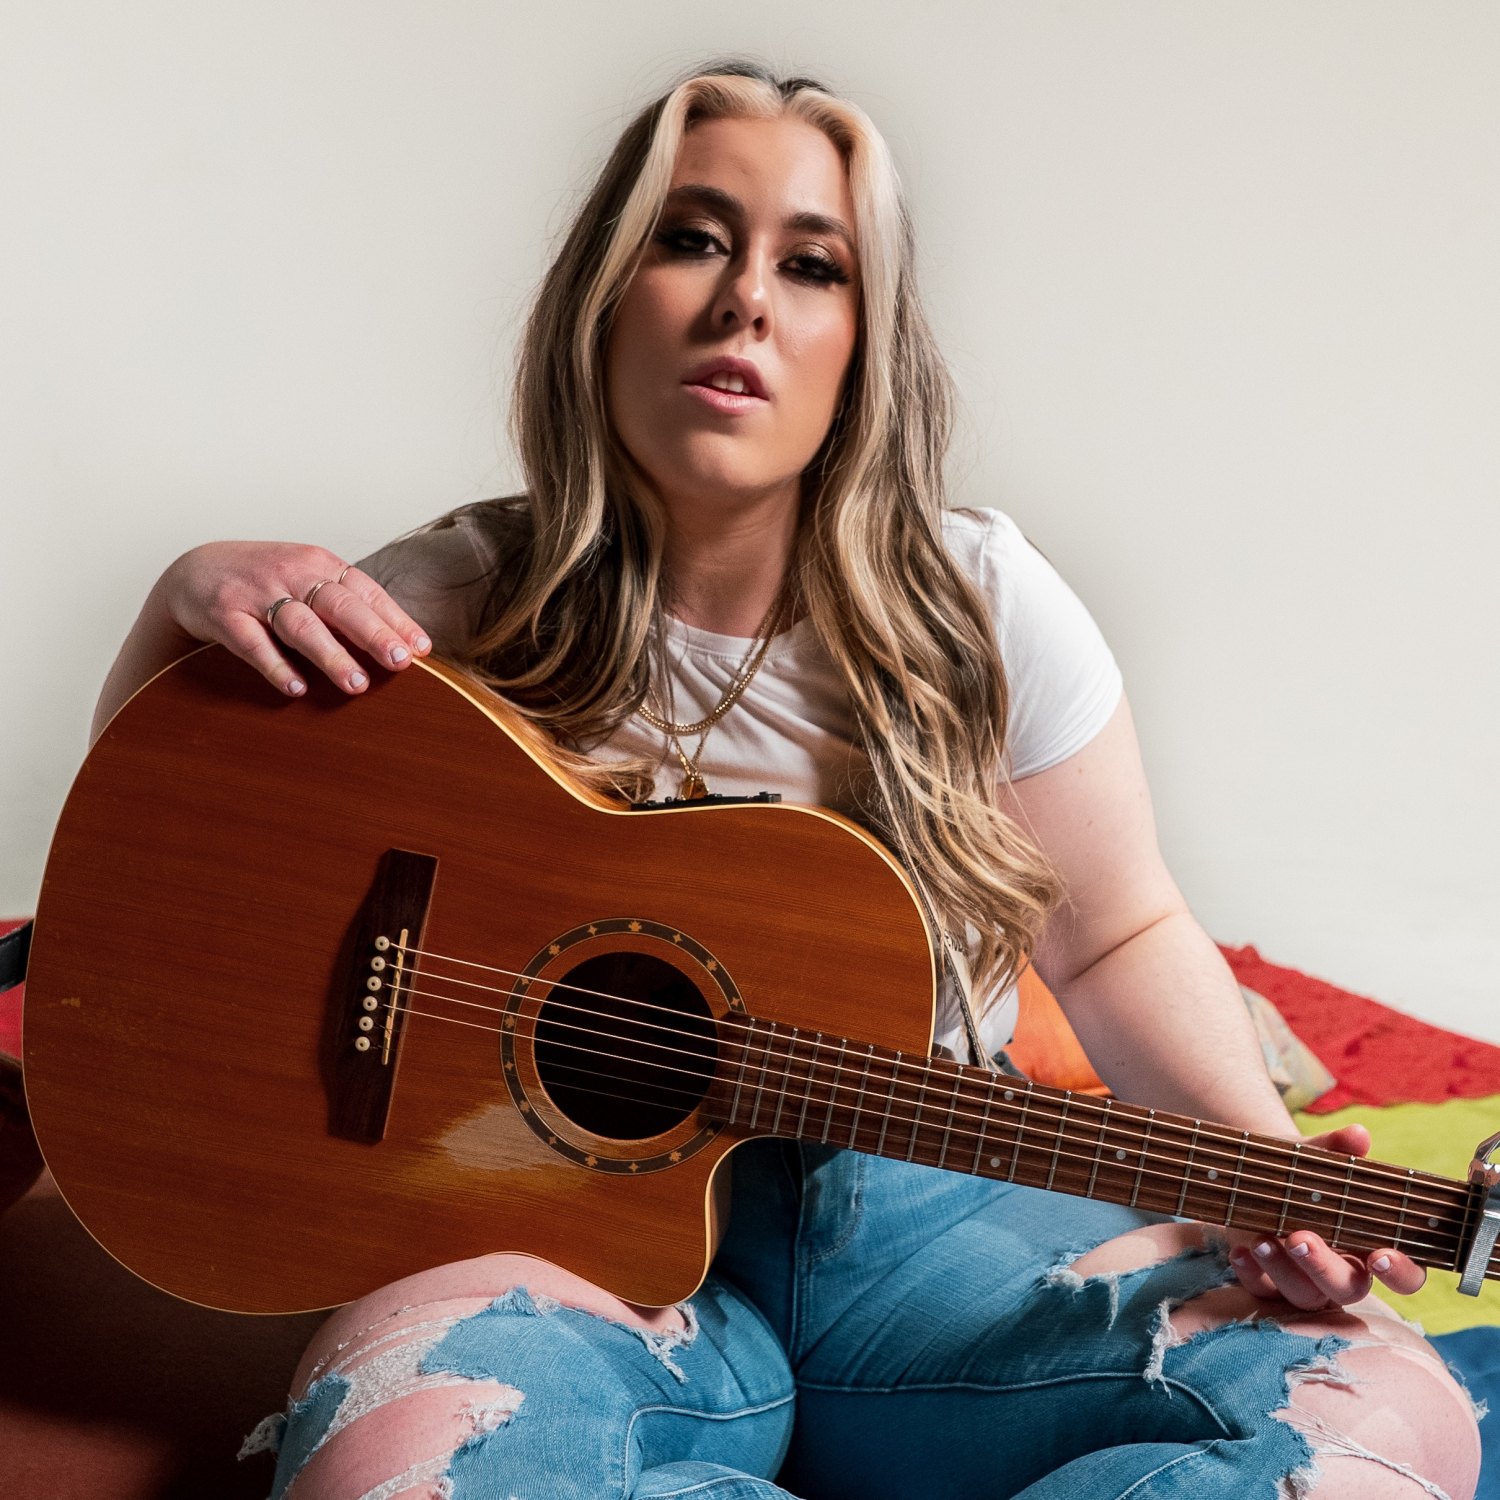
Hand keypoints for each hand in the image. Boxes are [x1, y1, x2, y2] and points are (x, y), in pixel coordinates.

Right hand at [158, 541, 431, 696]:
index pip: (366, 592)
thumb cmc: (267, 582)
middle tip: (400, 663)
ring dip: (331, 656)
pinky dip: (275, 666)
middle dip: (373, 634)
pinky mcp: (225, 615)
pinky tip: (296, 688)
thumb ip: (347, 607)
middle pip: (339, 605)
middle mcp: (292, 574)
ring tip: (357, 684)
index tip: (421, 649)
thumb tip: (401, 644)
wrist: (195, 570)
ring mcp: (257, 593)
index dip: (395, 620)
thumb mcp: (308, 581)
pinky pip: (252, 643)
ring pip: (300, 626)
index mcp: (320, 565)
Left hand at [1228, 1123, 1426, 1307]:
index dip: (1401, 1273)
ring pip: (1305, 1296)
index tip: (1379, 1256)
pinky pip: (1264, 1293)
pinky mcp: (1271, 1283)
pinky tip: (1238, 1251)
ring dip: (1282, 1270)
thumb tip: (1358, 1134)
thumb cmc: (1306, 1170)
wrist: (1260, 1172)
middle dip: (1323, 1268)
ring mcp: (1308, 1281)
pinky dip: (1251, 1275)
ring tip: (1260, 1239)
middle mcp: (1346, 1271)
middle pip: (1348, 1289)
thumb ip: (1339, 1147)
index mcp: (1375, 1245)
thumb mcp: (1319, 1155)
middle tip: (1299, 1238)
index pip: (1408, 1276)